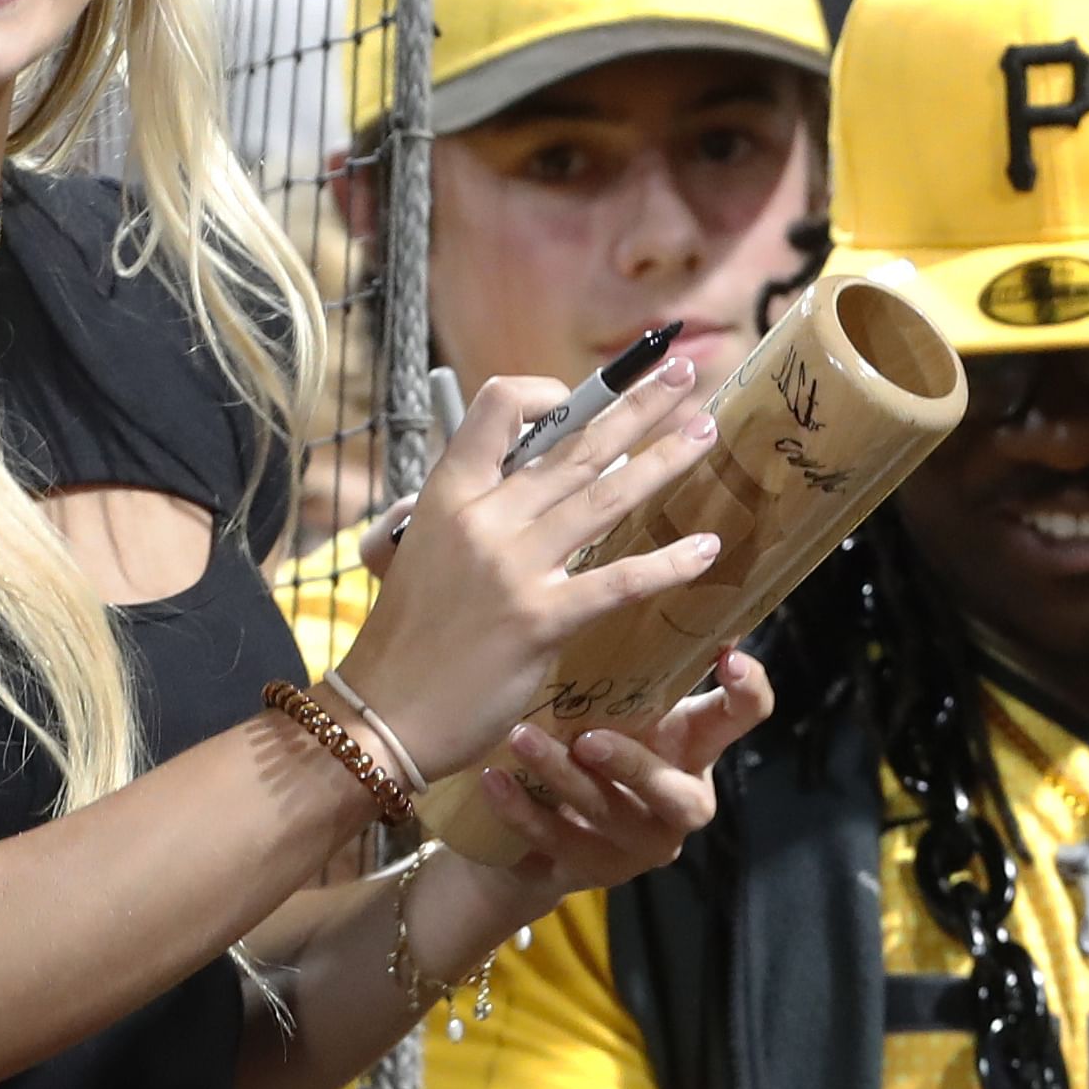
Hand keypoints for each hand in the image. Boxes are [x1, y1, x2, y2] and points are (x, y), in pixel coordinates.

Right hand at [332, 365, 722, 778]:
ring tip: (705, 433)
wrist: (383, 714)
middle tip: (682, 375)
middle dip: (636, 404)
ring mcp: (514, 567)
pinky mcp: (541, 620)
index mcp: (447, 494)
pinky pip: (618, 580)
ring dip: (665, 460)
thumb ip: (464, 514)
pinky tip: (706, 549)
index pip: (499, 407)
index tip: (579, 398)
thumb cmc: (405, 638)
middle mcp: (483, 519)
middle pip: (574, 443)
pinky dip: (667, 563)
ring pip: (606, 496)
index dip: (544, 392)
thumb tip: (518, 487)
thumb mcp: (416, 551)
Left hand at [476, 648, 772, 896]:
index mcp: (697, 747)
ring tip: (520, 739)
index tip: (730, 654)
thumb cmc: (591, 738)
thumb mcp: (621, 698)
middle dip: (632, 765)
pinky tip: (492, 779)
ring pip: (605, 815)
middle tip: (589, 737)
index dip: (748, 691)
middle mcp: (678, 799)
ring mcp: (634, 844)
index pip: (744, 718)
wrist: (541, 830)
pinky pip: (552, 841)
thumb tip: (642, 558)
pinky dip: (520, 809)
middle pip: (676, 793)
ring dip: (560, 777)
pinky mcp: (585, 869)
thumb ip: (640, 654)